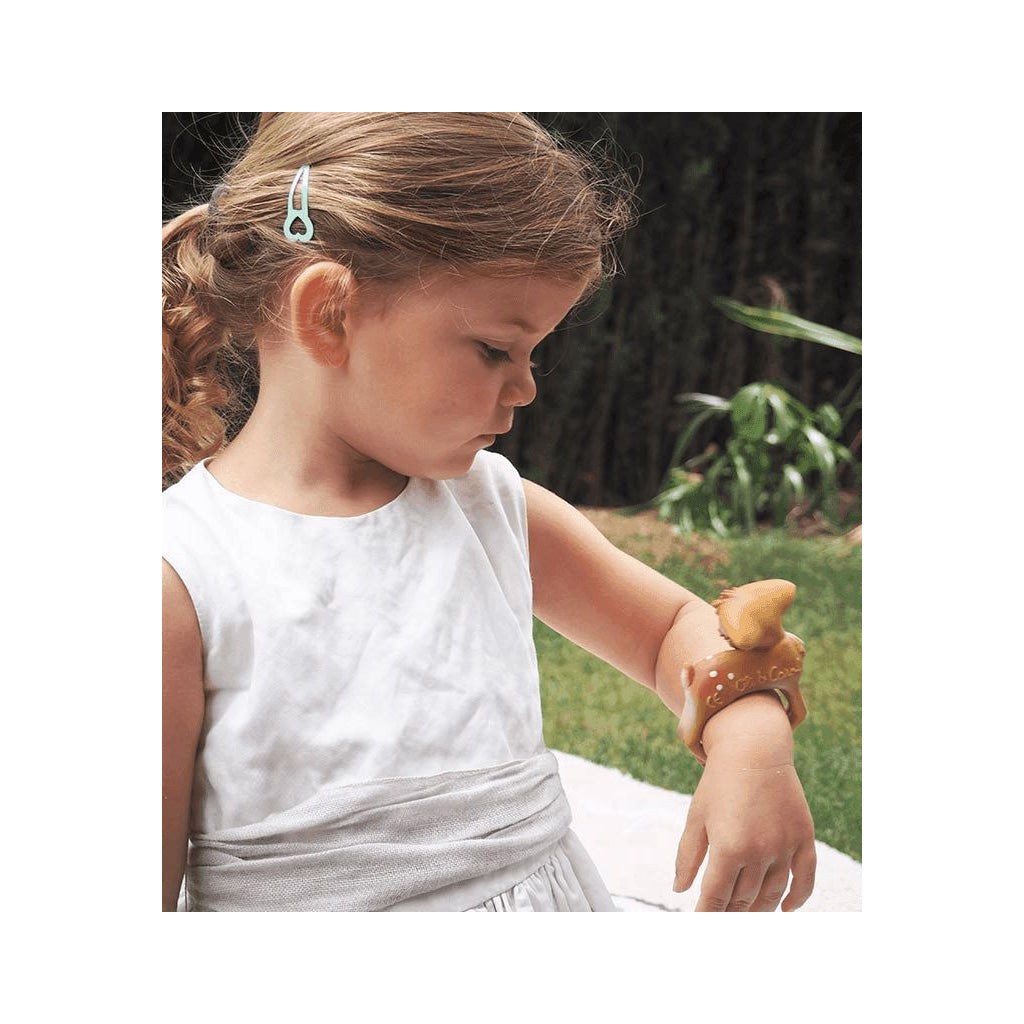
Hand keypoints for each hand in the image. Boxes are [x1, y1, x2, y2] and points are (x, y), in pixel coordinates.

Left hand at [672, 718, 815, 910]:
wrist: (754, 749)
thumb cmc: (719, 783)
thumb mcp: (696, 816)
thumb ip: (688, 856)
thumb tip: (680, 890)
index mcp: (728, 847)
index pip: (715, 897)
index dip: (707, 914)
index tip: (701, 923)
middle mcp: (759, 851)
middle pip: (743, 899)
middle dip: (729, 912)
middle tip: (720, 919)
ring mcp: (785, 846)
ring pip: (772, 894)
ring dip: (758, 909)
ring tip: (744, 915)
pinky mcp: (804, 838)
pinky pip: (805, 879)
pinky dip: (797, 899)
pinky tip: (784, 910)